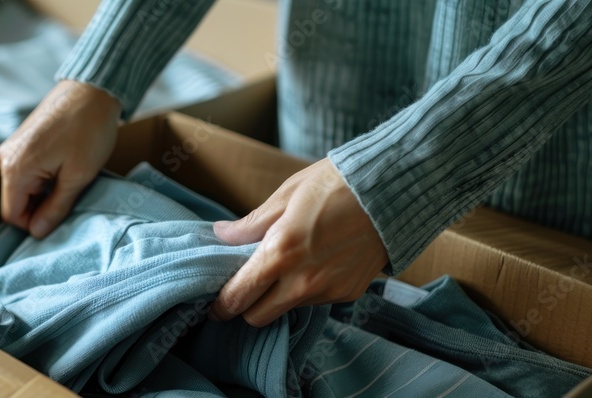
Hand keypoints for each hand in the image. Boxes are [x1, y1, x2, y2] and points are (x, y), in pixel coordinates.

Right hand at [0, 80, 121, 237]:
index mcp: (16, 169)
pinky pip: (26, 170)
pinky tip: (65, 168)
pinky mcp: (22, 140)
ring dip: (44, 192)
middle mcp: (6, 158)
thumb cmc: (89, 130)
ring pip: (22, 186)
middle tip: (71, 199)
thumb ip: (55, 207)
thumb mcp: (78, 175)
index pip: (12, 216)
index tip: (61, 217)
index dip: (35, 224)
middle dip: (40, 207)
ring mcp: (13, 146)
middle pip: (15, 201)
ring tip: (71, 180)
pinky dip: (43, 177)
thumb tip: (38, 232)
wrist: (92, 88)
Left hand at [209, 158, 388, 326]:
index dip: (222, 305)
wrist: (392, 191)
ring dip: (278, 296)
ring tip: (285, 266)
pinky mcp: (348, 294)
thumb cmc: (335, 184)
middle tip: (244, 289)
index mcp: (280, 253)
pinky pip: (316, 301)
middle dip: (246, 307)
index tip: (215, 305)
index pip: (239, 296)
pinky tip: (315, 263)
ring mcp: (328, 291)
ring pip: (287, 309)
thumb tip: (221, 235)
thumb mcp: (285, 195)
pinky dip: (307, 289)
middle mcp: (303, 281)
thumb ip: (250, 224)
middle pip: (258, 317)